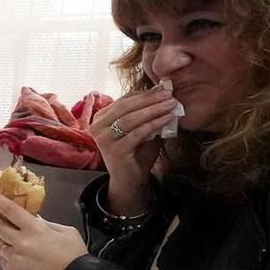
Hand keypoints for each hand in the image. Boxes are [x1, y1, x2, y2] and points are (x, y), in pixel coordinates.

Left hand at [0, 199, 86, 269]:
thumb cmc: (74, 257)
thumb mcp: (66, 232)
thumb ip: (47, 224)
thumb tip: (35, 220)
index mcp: (35, 230)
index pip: (12, 211)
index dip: (2, 204)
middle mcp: (21, 243)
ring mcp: (15, 259)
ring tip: (1, 236)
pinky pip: (3, 260)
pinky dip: (4, 253)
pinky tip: (9, 252)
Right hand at [89, 82, 177, 213]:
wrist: (130, 179)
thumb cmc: (136, 152)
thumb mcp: (140, 128)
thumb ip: (146, 112)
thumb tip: (162, 91)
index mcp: (101, 118)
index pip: (124, 100)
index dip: (145, 93)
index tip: (164, 89)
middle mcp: (97, 126)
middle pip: (126, 106)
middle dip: (150, 99)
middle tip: (169, 95)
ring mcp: (104, 139)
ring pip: (130, 118)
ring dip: (153, 110)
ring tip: (172, 104)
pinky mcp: (114, 150)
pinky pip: (137, 133)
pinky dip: (154, 124)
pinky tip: (167, 119)